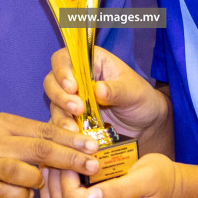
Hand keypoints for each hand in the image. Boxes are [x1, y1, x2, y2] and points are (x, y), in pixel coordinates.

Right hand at [0, 113, 99, 197]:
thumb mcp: (0, 129)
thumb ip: (30, 135)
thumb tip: (68, 142)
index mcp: (5, 123)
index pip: (45, 129)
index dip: (72, 138)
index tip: (94, 145)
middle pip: (40, 149)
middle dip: (70, 157)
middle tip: (93, 164)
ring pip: (22, 171)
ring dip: (41, 179)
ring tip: (45, 182)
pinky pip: (6, 194)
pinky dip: (21, 196)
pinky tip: (25, 195)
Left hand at [39, 153, 182, 197]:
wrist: (178, 196)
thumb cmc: (164, 179)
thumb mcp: (145, 178)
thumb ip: (117, 189)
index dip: (63, 173)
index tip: (64, 149)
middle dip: (52, 180)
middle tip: (51, 154)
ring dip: (50, 191)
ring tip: (50, 165)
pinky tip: (57, 180)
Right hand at [43, 46, 168, 141]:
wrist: (145, 125)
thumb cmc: (140, 99)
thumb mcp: (133, 92)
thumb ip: (116, 90)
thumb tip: (98, 90)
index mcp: (90, 62)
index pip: (64, 58)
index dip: (63, 71)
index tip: (72, 87)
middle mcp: (76, 79)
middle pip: (52, 81)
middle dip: (60, 95)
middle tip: (76, 109)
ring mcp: (71, 100)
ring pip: (53, 104)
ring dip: (60, 115)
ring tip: (73, 128)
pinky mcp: (71, 120)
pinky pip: (58, 124)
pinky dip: (62, 131)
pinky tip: (71, 138)